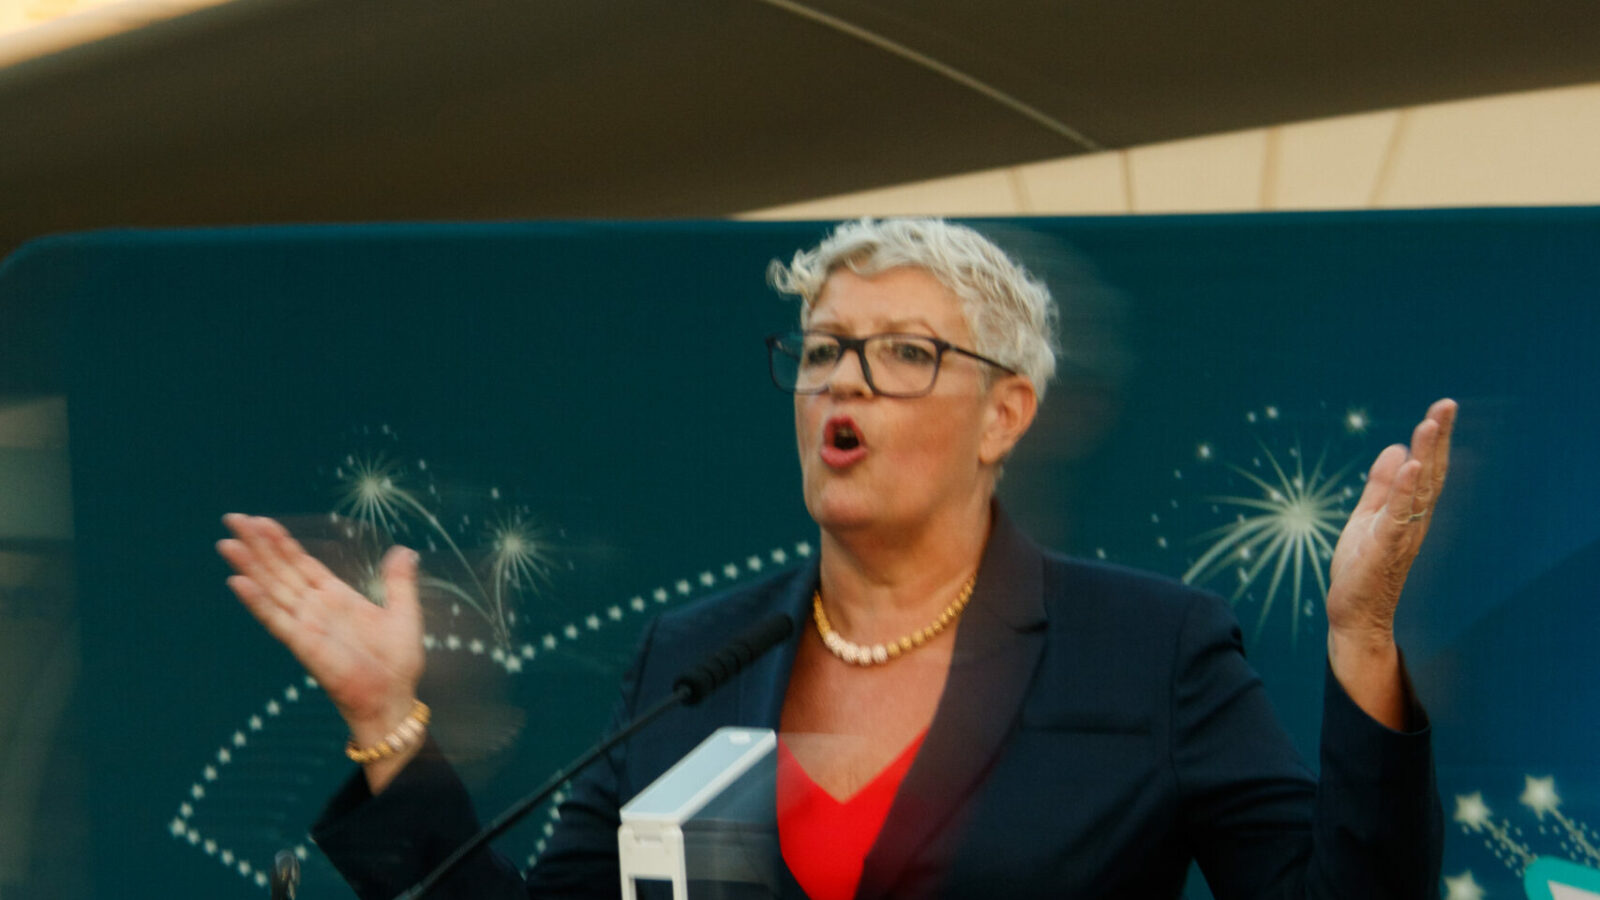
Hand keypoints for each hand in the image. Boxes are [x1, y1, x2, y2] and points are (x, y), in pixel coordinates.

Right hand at [218, 514, 425, 784]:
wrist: (394, 698)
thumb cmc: (397, 663)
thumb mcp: (404, 613)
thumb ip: (399, 581)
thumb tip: (404, 550)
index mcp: (335, 597)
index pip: (300, 563)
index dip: (280, 542)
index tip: (259, 520)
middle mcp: (315, 608)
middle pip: (279, 569)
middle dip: (257, 544)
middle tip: (232, 518)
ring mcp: (306, 625)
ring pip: (272, 589)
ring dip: (250, 566)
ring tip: (227, 543)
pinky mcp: (304, 644)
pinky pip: (276, 619)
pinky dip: (257, 601)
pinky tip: (238, 583)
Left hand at [1324, 398, 1455, 726]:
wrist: (1354, 616)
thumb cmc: (1362, 569)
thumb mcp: (1368, 517)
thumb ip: (1381, 486)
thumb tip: (1397, 449)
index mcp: (1409, 512)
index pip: (1427, 469)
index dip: (1434, 440)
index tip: (1442, 408)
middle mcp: (1413, 522)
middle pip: (1431, 474)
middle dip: (1438, 439)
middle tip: (1446, 405)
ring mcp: (1401, 535)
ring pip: (1419, 491)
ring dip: (1425, 456)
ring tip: (1429, 424)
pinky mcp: (1384, 549)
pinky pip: (1398, 516)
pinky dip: (1405, 491)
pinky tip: (1410, 467)